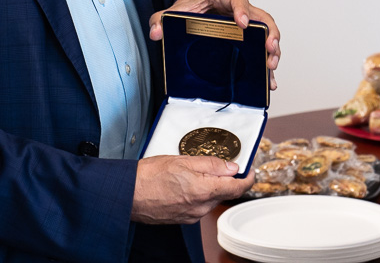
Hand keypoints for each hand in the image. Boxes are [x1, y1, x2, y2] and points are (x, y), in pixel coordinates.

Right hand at [130, 155, 253, 223]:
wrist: (129, 194)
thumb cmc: (150, 176)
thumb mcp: (184, 160)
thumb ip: (212, 164)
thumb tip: (232, 168)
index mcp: (204, 190)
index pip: (237, 188)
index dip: (248, 178)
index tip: (250, 171)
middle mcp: (201, 207)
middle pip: (224, 192)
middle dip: (224, 179)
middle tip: (217, 164)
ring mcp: (192, 215)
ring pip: (211, 199)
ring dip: (209, 186)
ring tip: (191, 172)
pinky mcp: (184, 219)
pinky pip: (199, 205)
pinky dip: (198, 194)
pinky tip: (184, 184)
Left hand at [149, 0, 281, 89]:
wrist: (196, 9)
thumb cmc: (191, 7)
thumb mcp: (174, 10)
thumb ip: (161, 19)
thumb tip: (155, 31)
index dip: (241, 10)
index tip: (243, 24)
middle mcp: (240, 9)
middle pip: (261, 17)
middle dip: (269, 33)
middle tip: (269, 49)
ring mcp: (248, 24)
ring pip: (267, 32)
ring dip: (273, 49)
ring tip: (271, 67)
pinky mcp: (249, 39)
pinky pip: (262, 49)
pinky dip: (267, 64)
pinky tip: (269, 80)